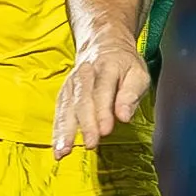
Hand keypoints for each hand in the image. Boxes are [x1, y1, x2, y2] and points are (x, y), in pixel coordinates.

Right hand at [51, 37, 153, 159]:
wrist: (104, 45)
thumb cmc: (124, 65)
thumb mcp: (138, 73)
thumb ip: (132, 94)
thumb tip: (124, 116)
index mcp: (107, 67)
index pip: (103, 90)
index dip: (103, 112)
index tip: (105, 130)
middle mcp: (85, 73)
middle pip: (83, 100)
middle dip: (86, 124)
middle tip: (90, 143)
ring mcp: (72, 83)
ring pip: (67, 107)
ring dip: (64, 130)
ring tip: (64, 150)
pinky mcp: (64, 93)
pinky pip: (60, 112)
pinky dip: (57, 131)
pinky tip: (58, 147)